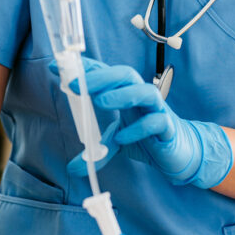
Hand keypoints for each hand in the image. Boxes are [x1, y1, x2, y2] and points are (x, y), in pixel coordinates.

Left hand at [54, 58, 232, 188]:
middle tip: (75, 83)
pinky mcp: (168, 127)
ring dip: (122, 94)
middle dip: (101, 76)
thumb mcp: (116, 142)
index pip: (105, 74)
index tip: (56, 65)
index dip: (83, 68)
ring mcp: (157, 110)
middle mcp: (141, 96)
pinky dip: (138, 128)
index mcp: (127, 93)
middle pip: (125, 75)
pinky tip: (122, 137)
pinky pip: (156, 122)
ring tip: (99, 101)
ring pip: (145, 92)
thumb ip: (96, 152)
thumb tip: (73, 168)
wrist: (178, 152)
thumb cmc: (147, 137)